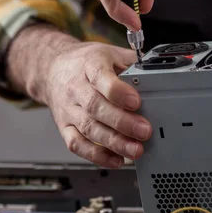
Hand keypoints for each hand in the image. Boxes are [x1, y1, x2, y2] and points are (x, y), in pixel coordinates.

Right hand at [6, 24, 152, 167]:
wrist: (52, 69)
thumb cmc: (84, 62)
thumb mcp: (109, 53)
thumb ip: (132, 64)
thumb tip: (158, 75)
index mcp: (89, 64)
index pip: (100, 76)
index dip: (118, 91)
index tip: (136, 102)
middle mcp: (76, 87)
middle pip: (96, 106)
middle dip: (122, 122)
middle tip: (144, 131)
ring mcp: (69, 108)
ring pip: (88, 128)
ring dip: (114, 142)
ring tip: (135, 149)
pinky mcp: (64, 126)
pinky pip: (77, 144)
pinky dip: (96, 155)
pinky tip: (116, 159)